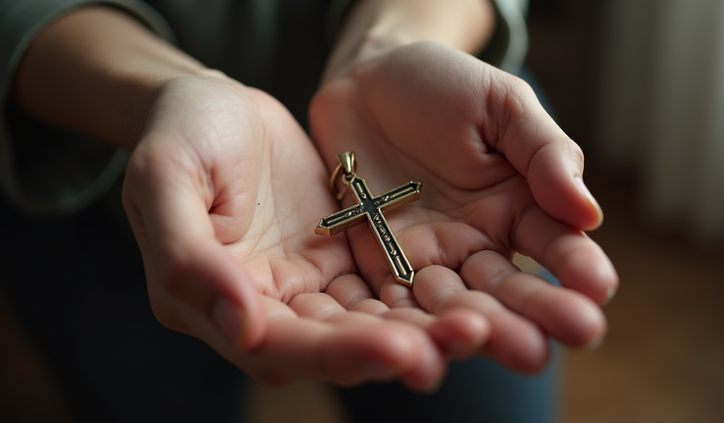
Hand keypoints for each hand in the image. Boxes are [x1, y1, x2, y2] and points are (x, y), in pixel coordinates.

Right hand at [122, 74, 455, 389]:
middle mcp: (261, 309)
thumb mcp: (166, 178)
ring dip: (421, 330)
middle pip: (332, 345)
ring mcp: (302, 287)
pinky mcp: (336, 263)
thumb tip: (239, 326)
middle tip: (461, 342)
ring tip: (478, 329)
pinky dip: (421, 297)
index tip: (397, 349)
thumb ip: (188, 255)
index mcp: (206, 302)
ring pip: (365, 322)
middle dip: (396, 349)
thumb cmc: (181, 133)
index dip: (335, 353)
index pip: (275, 345)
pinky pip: (382, 287)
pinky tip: (467, 298)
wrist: (215, 105)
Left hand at [310, 42, 618, 371]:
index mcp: (519, 205)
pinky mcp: (377, 259)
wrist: (368, 80)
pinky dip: (404, 320)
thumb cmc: (444, 86)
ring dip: (472, 327)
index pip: (554, 242)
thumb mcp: (502, 106)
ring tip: (493, 346)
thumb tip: (588, 212)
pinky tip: (419, 345)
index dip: (576, 264)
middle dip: (532, 313)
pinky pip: (390, 294)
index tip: (599, 288)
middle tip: (559, 344)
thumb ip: (543, 153)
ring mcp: (426, 255)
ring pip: (451, 301)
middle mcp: (477, 241)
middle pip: (505, 286)